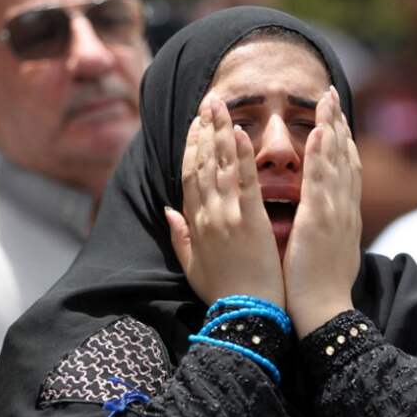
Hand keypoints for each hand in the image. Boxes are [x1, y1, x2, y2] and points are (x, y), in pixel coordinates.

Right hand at [166, 96, 284, 306]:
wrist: (246, 315)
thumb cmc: (224, 292)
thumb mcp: (192, 265)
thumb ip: (180, 236)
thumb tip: (168, 210)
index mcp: (194, 224)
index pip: (188, 176)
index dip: (191, 147)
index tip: (196, 123)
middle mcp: (206, 215)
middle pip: (200, 164)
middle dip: (203, 129)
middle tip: (209, 100)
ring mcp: (226, 216)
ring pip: (219, 166)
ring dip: (219, 132)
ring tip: (221, 105)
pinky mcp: (249, 221)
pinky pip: (242, 182)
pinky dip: (239, 156)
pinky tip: (239, 133)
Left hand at [283, 86, 361, 336]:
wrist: (323, 313)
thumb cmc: (315, 289)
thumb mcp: (322, 253)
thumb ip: (321, 230)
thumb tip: (319, 219)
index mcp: (342, 217)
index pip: (344, 171)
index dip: (341, 141)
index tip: (335, 118)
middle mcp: (344, 210)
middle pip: (345, 158)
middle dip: (339, 124)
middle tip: (332, 94)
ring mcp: (335, 214)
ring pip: (337, 162)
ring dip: (332, 127)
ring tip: (327, 99)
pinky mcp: (320, 222)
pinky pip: (321, 182)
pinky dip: (323, 155)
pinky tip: (320, 132)